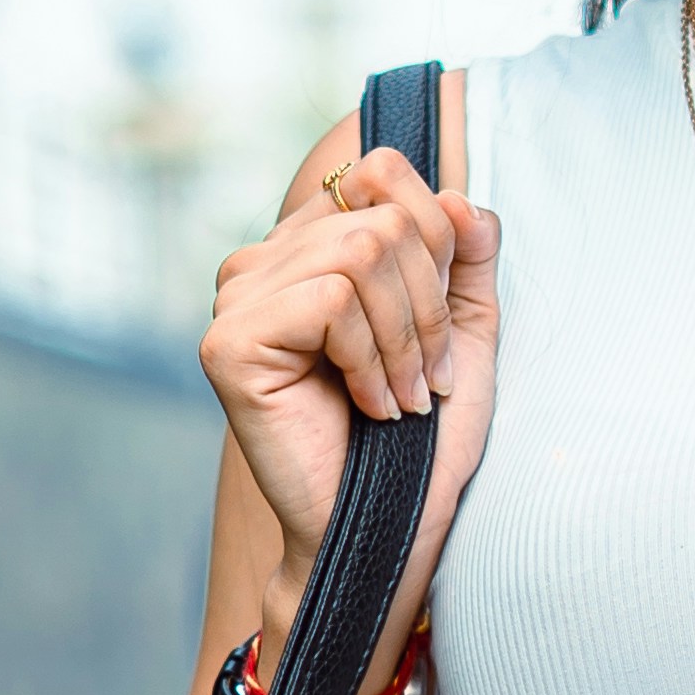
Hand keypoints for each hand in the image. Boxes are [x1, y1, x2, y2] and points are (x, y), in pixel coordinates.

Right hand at [200, 130, 499, 677]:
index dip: (436, 243)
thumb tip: (459, 197)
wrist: (391, 523)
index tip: (439, 331)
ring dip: (407, 337)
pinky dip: (371, 357)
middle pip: (382, 216)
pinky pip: (333, 299)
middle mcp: (261, 260)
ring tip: (403, 398)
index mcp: (308, 244)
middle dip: (429, 303)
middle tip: (428, 379)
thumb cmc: (423, 435)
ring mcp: (236, 298)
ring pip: (362, 251)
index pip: (382, 171)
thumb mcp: (463, 329)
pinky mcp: (228, 342)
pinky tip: (369, 407)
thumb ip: (465, 256)